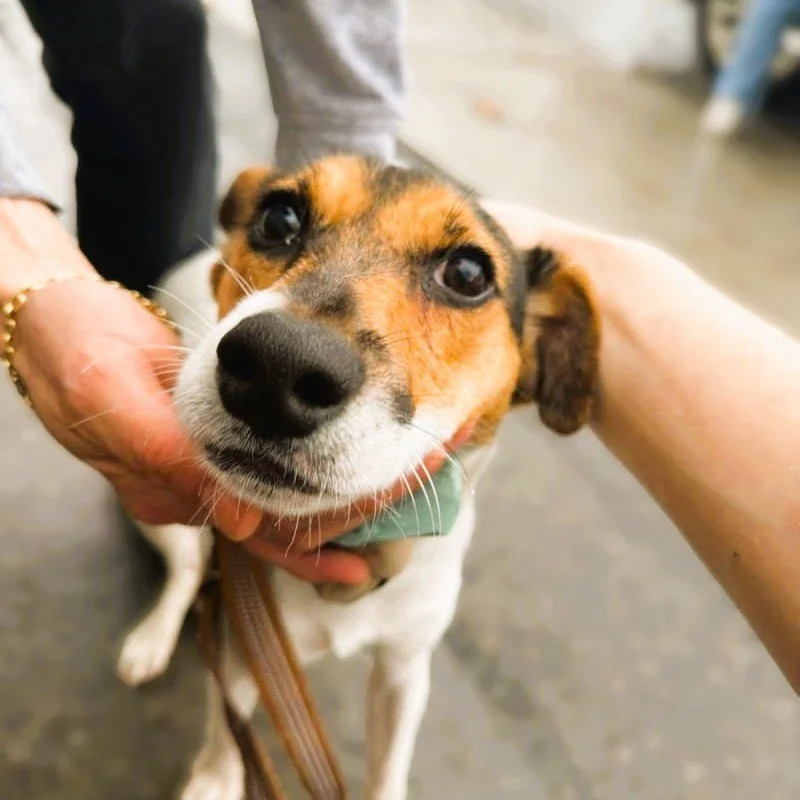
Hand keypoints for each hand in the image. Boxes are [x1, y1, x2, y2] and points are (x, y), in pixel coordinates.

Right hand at [3, 200, 449, 584]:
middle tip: (414, 495)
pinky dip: (317, 460)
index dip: (320, 538)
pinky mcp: (214, 431)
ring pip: (283, 492)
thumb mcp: (114, 400)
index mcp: (168, 493)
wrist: (58, 316)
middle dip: (347, 518)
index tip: (377, 532)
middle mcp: (193, 488)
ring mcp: (204, 460)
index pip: (258, 533)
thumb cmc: (75, 351)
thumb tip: (243, 524)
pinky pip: (274, 458)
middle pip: (282, 522)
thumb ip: (171, 461)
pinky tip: (356, 455)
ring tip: (403, 483)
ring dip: (341, 490)